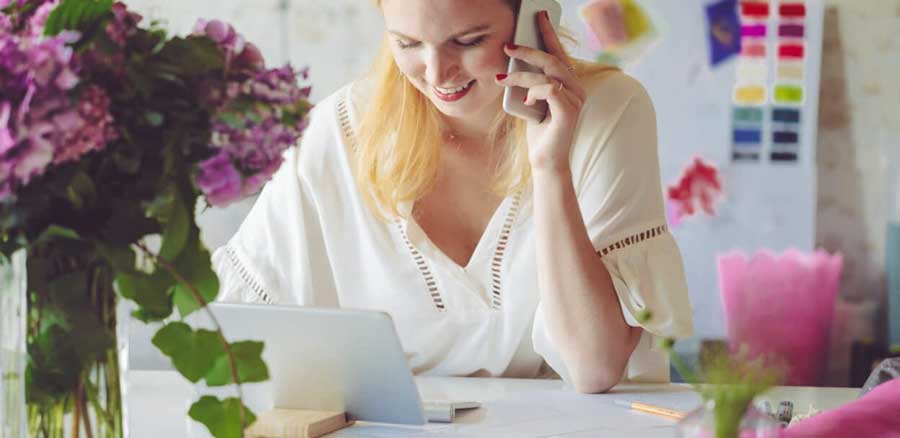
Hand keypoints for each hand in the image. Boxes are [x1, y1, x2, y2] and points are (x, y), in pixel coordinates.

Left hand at [495, 10, 586, 173]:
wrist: (545, 161)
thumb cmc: (538, 131)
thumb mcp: (531, 100)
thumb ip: (530, 82)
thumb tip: (512, 61)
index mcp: (569, 83)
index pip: (559, 53)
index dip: (548, 33)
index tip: (538, 15)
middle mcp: (576, 88)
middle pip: (553, 59)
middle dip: (529, 50)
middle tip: (508, 46)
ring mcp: (576, 99)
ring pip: (549, 74)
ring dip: (522, 75)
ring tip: (503, 79)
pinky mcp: (569, 111)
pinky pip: (550, 90)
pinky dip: (534, 92)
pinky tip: (526, 102)